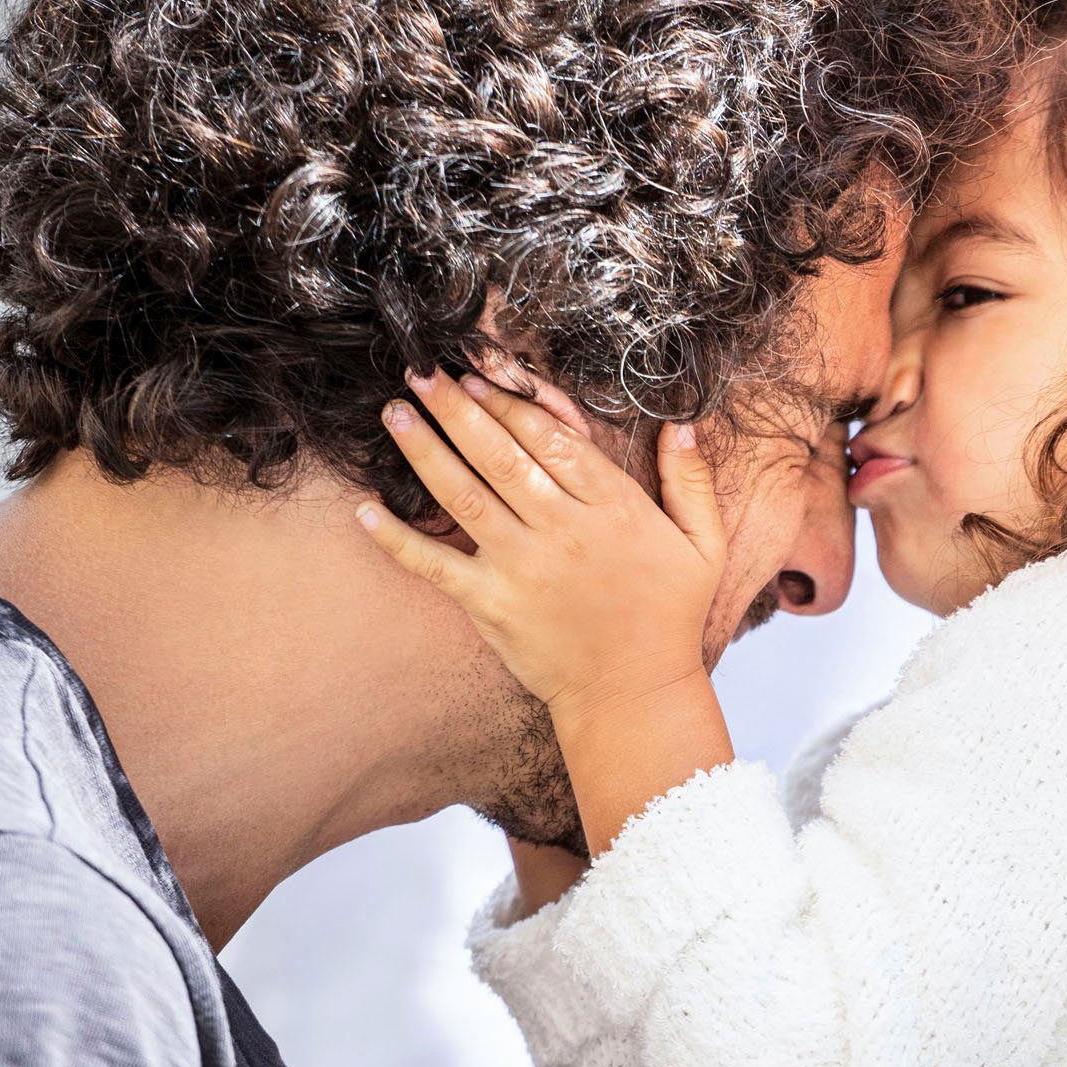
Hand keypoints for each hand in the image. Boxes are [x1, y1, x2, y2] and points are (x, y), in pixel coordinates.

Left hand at [363, 369, 739, 856]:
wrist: (634, 694)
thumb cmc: (668, 618)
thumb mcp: (702, 546)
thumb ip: (691, 482)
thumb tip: (682, 426)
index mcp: (612, 507)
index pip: (551, 437)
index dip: (510, 401)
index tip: (478, 372)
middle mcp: (562, 529)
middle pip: (500, 453)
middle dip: (456, 408)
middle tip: (421, 372)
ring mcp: (521, 567)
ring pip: (464, 494)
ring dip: (423, 451)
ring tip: (393, 415)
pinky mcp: (490, 604)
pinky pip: (433, 564)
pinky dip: (395, 538)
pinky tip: (363, 510)